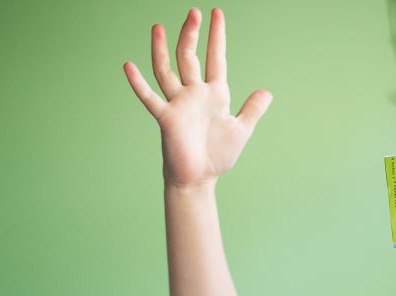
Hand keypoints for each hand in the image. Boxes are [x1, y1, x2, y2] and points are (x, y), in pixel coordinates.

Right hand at [123, 8, 271, 187]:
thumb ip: (252, 110)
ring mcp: (179, 104)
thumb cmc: (218, 155)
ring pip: (167, 70)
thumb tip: (267, 91)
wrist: (200, 178)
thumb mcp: (241, 130)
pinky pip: (150, 98)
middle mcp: (194, 94)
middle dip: (192, 35)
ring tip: (159, 27)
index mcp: (214, 94)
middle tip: (194, 12)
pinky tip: (129, 66)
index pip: (216, 59)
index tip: (217, 14)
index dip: (217, 37)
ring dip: (162, 49)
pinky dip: (138, 83)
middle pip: (190, 57)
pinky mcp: (167, 118)